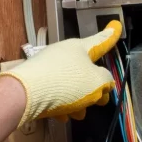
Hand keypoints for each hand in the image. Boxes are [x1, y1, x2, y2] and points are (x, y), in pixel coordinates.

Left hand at [0, 22, 121, 126]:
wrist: (25, 95)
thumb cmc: (66, 83)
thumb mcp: (97, 83)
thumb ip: (106, 81)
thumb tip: (104, 82)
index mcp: (79, 48)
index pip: (101, 41)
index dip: (111, 35)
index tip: (115, 25)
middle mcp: (63, 54)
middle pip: (84, 70)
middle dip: (92, 88)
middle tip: (99, 101)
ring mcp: (47, 67)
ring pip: (69, 85)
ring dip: (77, 101)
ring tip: (78, 115)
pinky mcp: (35, 82)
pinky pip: (54, 93)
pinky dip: (61, 105)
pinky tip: (62, 117)